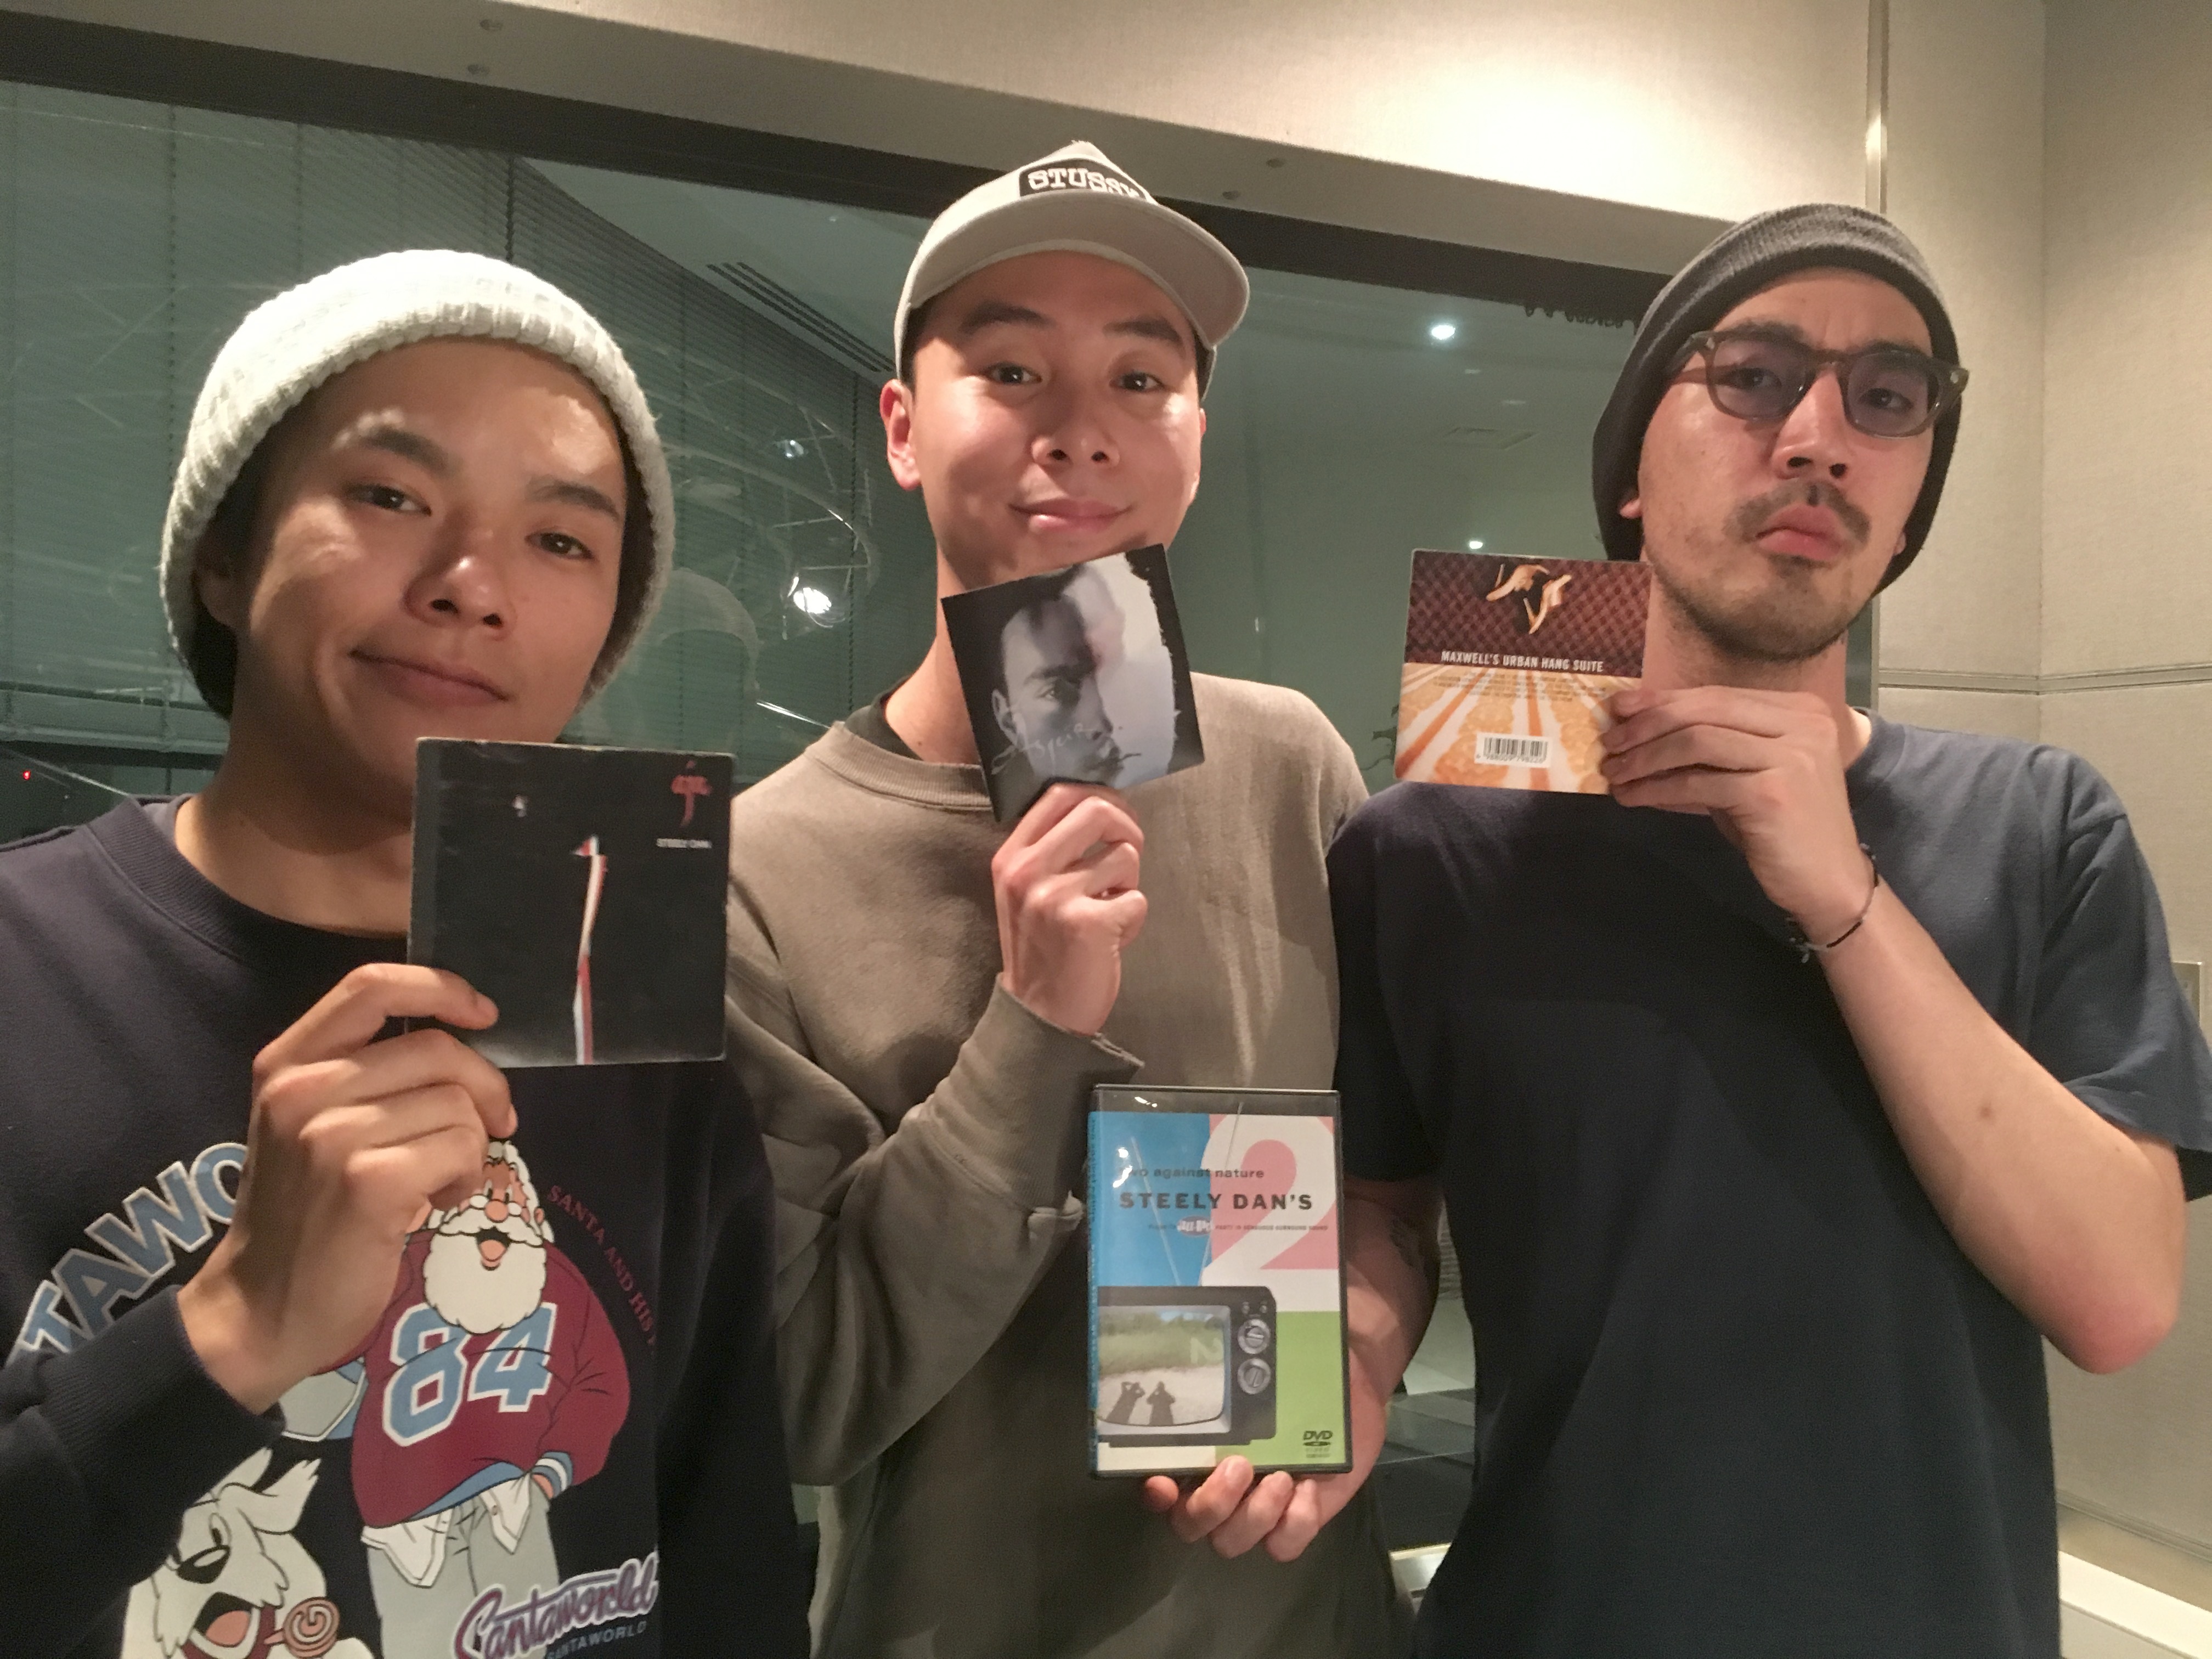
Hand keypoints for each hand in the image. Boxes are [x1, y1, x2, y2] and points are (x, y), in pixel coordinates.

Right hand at [178, 964, 514, 1412]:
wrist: (260, 1308)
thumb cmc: (304, 1213)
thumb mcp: (312, 1123)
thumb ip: (370, 1073)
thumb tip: (469, 1039)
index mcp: (287, 1062)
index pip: (370, 985)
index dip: (440, 987)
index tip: (483, 1013)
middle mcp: (302, 1089)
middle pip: (438, 1048)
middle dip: (484, 1087)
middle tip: (489, 1128)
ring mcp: (332, 1136)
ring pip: (459, 1103)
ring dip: (470, 1145)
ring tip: (436, 1180)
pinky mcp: (369, 1183)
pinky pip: (462, 1150)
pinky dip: (467, 1177)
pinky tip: (434, 1204)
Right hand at [992, 783, 1146, 1035]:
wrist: (1040, 1014)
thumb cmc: (1043, 947)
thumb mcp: (1026, 890)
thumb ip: (1052, 848)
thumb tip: (1102, 805)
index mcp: (1011, 858)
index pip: (1059, 794)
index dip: (1099, 795)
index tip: (1114, 817)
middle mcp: (1028, 871)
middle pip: (1097, 810)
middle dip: (1127, 828)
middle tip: (1127, 853)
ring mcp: (1056, 897)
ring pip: (1125, 856)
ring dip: (1128, 883)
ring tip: (1108, 911)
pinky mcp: (1089, 923)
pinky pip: (1137, 898)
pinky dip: (1133, 918)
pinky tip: (1112, 938)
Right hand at [1139, 1346, 1389, 1560]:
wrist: (1352, 1387)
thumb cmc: (1297, 1367)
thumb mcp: (1264, 1358)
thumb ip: (1234, 1357)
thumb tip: (1207, 1320)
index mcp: (1199, 1449)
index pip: (1159, 1483)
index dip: (1156, 1493)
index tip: (1164, 1481)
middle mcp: (1218, 1486)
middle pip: (1190, 1524)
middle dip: (1211, 1504)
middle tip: (1240, 1465)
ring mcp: (1257, 1508)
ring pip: (1230, 1542)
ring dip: (1253, 1515)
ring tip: (1284, 1477)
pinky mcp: (1296, 1521)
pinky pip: (1282, 1546)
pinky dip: (1293, 1524)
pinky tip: (1310, 1490)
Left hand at [1601, 685, 1871, 939]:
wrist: (1829, 882)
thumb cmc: (1782, 828)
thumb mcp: (1746, 774)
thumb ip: (1711, 746)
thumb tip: (1640, 728)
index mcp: (1799, 709)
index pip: (1716, 694)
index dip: (1662, 699)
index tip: (1619, 707)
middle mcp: (1802, 723)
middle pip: (1704, 710)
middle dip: (1647, 724)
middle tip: (1608, 741)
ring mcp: (1791, 757)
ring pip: (1696, 741)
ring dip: (1645, 757)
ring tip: (1613, 773)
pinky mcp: (1772, 794)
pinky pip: (1698, 782)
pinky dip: (1657, 788)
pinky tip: (1632, 798)